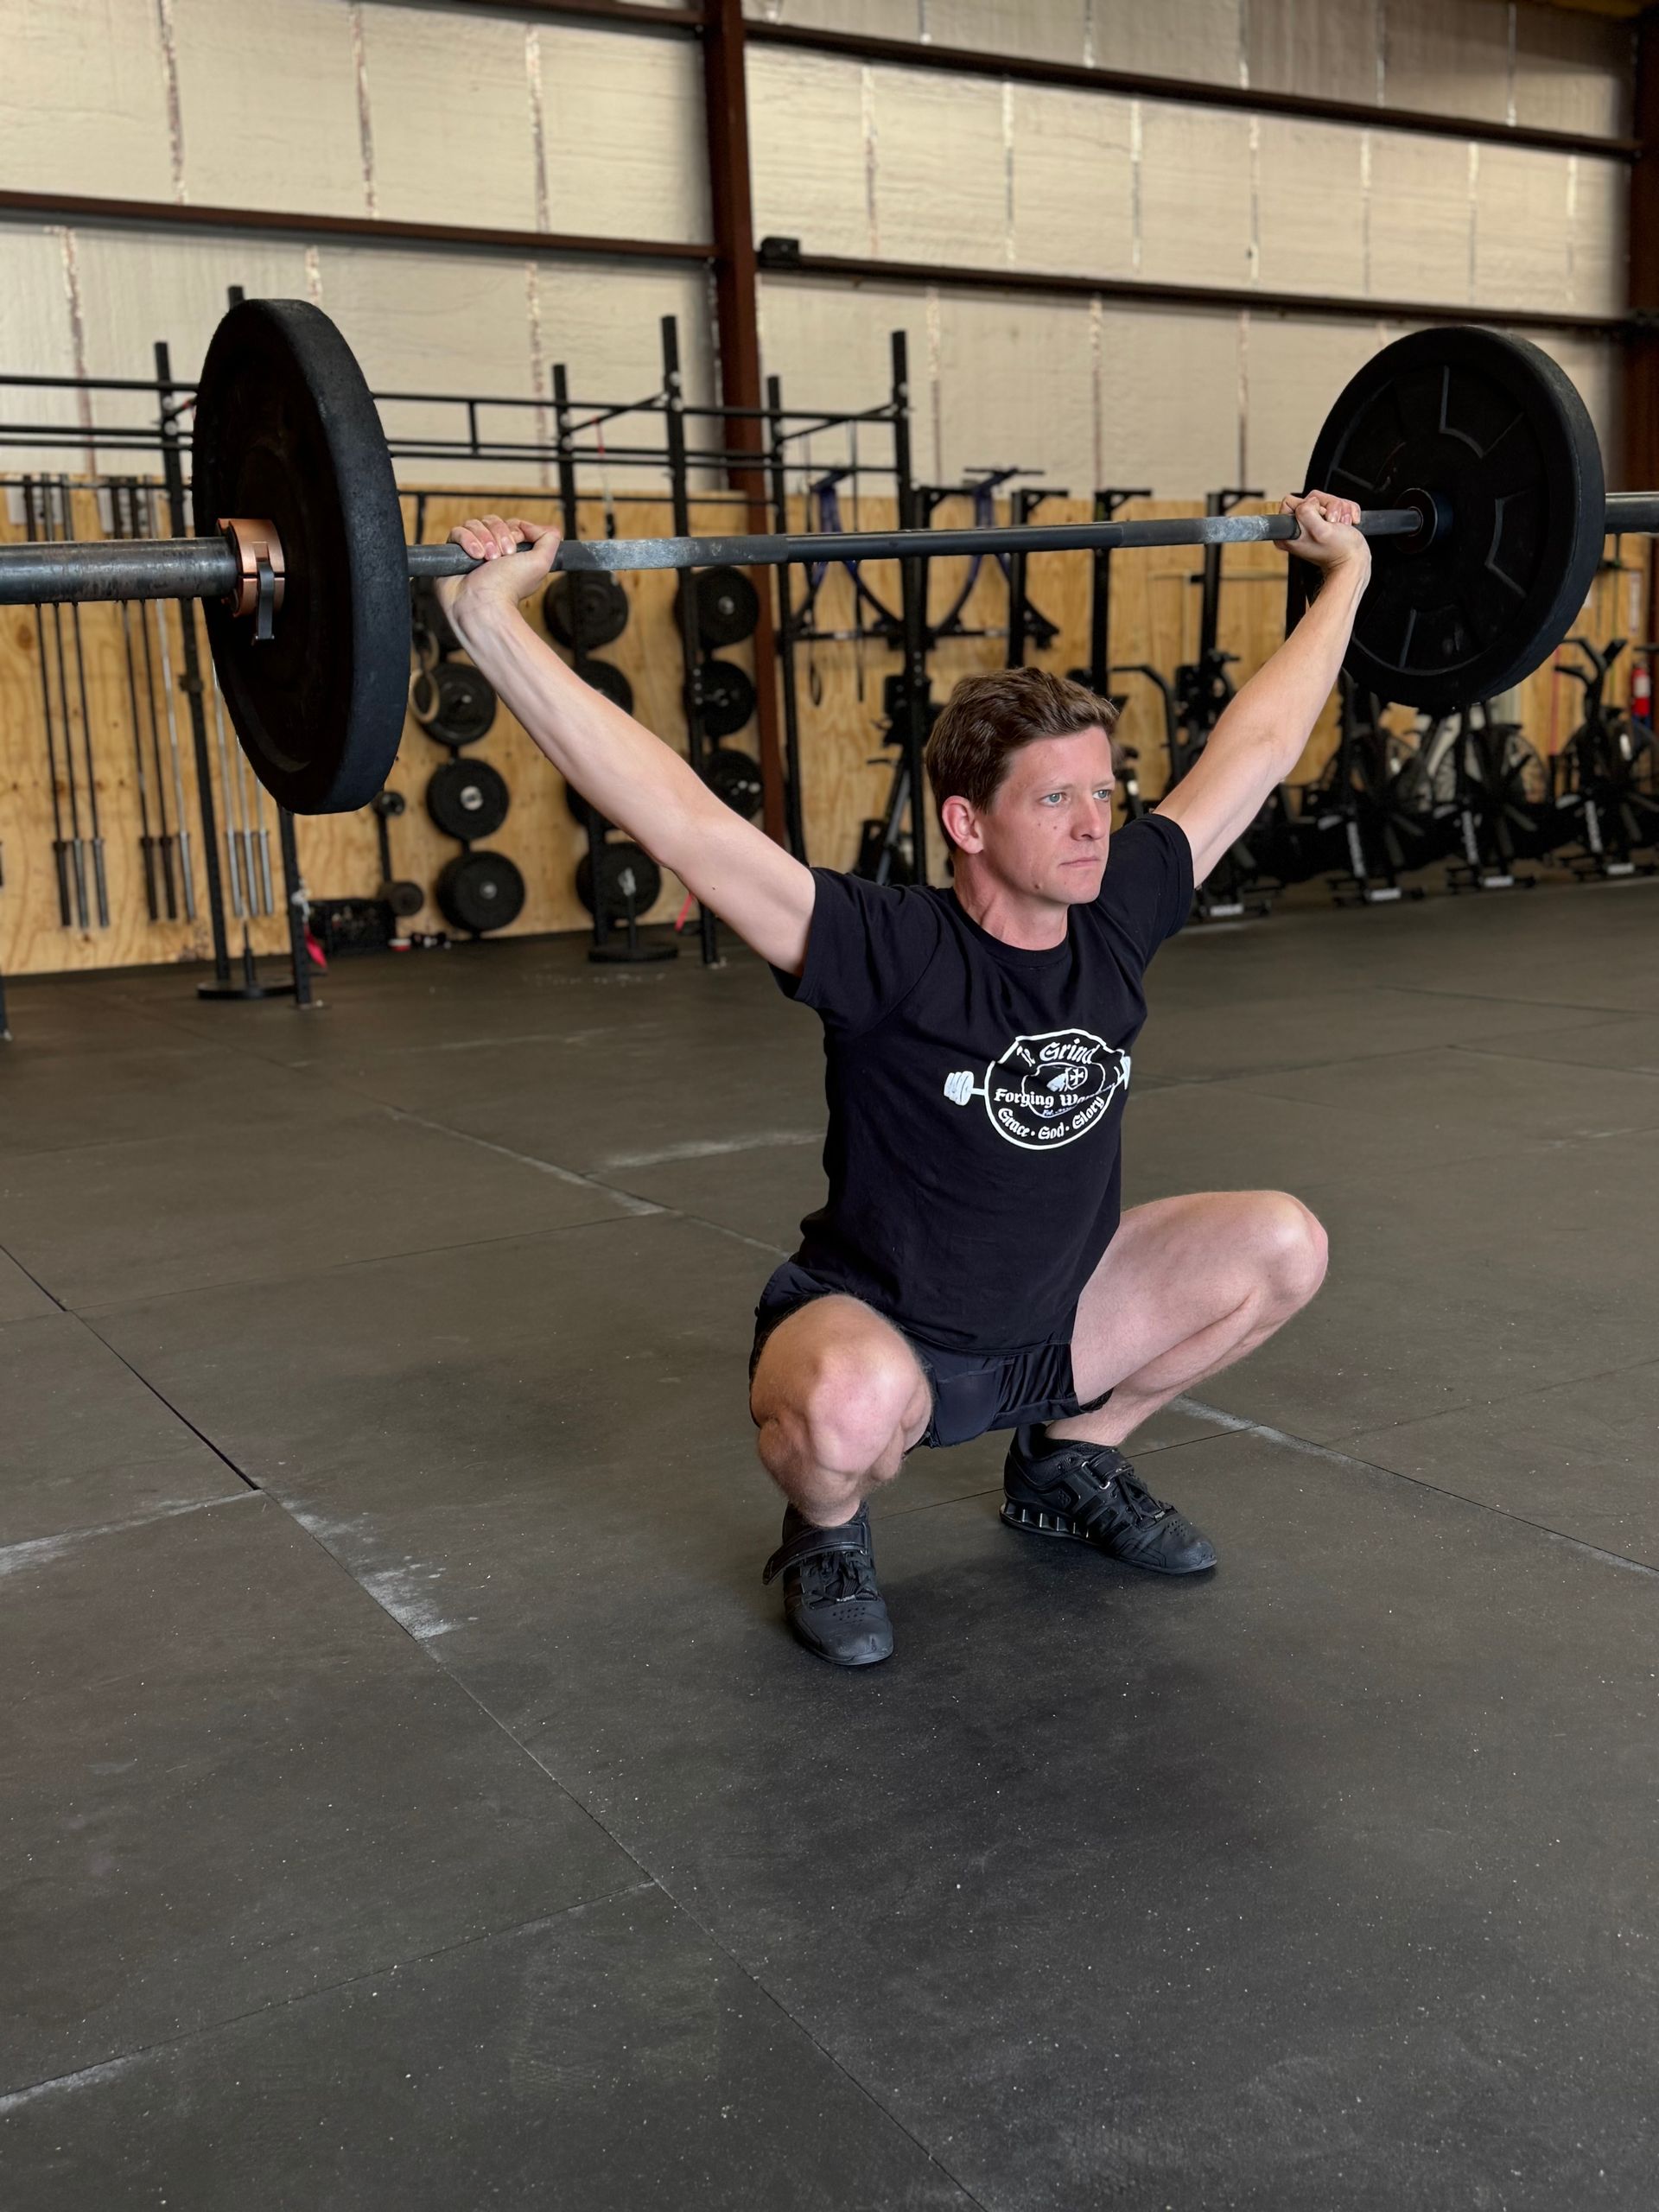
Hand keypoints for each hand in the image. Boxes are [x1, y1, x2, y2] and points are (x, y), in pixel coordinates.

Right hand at [435, 514, 560, 630]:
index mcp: (511, 553)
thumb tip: (533, 526)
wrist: (484, 604)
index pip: (510, 524)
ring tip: (487, 559)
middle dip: (499, 535)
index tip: (515, 549)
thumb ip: (549, 540)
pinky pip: (457, 531)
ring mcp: (470, 551)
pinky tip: (475, 556)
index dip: (514, 530)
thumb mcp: (541, 563)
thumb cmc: (510, 587)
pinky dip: (467, 541)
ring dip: (484, 539)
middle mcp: (490, 551)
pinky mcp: (452, 554)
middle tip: (502, 556)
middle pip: (492, 521)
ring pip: (474, 524)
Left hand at [1280, 489, 1368, 576]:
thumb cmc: (1338, 550)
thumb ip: (1306, 512)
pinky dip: (1346, 511)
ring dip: (1341, 510)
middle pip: (1312, 498)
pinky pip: (1338, 503)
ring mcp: (1313, 523)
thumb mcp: (1319, 530)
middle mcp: (1298, 527)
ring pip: (1327, 500)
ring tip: (1342, 525)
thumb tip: (1308, 501)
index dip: (1308, 507)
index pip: (1290, 502)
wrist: (1353, 561)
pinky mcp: (1326, 520)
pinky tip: (1346, 524)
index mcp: (1288, 531)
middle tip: (1332, 523)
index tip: (1318, 521)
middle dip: (1329, 508)